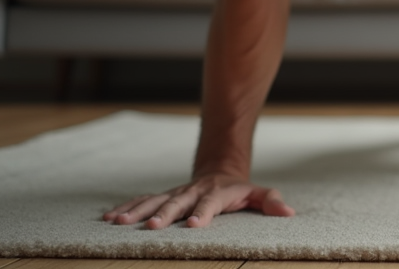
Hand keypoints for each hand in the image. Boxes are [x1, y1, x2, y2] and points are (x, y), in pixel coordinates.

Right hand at [103, 174, 294, 228]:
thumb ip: (271, 202)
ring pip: (155, 200)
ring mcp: (176, 192)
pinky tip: (110, 217)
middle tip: (152, 227)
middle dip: (165, 214)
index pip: (210, 204)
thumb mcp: (258, 194)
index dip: (203, 213)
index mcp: (217, 193)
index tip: (194, 225)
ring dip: (138, 211)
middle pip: (178, 202)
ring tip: (119, 222)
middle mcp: (193, 191)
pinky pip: (143, 200)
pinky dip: (127, 206)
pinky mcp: (164, 196)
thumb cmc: (240, 191)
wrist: (220, 171)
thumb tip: (288, 213)